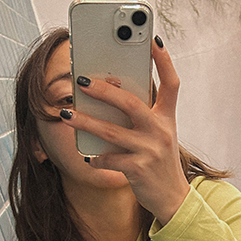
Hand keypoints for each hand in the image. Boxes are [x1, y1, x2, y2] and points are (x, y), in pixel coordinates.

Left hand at [71, 42, 190, 223]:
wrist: (173, 200)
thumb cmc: (159, 161)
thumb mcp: (158, 135)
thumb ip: (141, 115)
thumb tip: (107, 93)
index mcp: (167, 117)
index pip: (171, 83)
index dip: (164, 61)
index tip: (152, 40)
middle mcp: (161, 130)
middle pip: (130, 103)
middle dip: (103, 90)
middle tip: (82, 80)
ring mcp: (150, 150)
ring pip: (111, 131)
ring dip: (85, 122)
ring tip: (67, 114)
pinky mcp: (138, 170)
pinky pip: (108, 159)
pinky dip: (94, 157)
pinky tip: (87, 156)